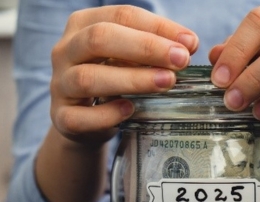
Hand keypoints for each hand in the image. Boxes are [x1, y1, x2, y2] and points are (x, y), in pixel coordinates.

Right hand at [50, 5, 198, 144]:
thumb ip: (152, 48)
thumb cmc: (111, 80)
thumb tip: (187, 45)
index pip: (121, 15)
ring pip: (88, 78)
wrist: (83, 119)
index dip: (159, 27)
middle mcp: (66, 51)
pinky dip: (107, 114)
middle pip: (100, 39)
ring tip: (166, 82)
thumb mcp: (127, 57)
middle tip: (181, 61)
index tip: (190, 43)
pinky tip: (130, 110)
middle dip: (146, 48)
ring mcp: (60, 85)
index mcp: (83, 25)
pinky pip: (80, 117)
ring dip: (132, 80)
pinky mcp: (62, 117)